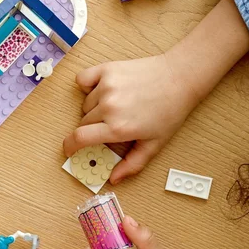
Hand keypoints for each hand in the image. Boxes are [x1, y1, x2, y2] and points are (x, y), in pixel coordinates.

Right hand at [63, 0, 248, 183]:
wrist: (179, 78)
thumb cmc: (169, 112)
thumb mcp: (154, 144)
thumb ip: (132, 164)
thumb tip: (113, 179)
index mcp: (118, 128)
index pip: (79, 138)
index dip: (69, 146)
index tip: (69, 149)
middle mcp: (109, 107)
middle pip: (83, 122)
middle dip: (92, 128)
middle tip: (111, 125)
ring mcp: (106, 87)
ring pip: (85, 104)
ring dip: (94, 108)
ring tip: (116, 106)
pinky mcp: (107, 70)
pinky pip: (83, 80)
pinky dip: (87, 85)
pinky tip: (101, 89)